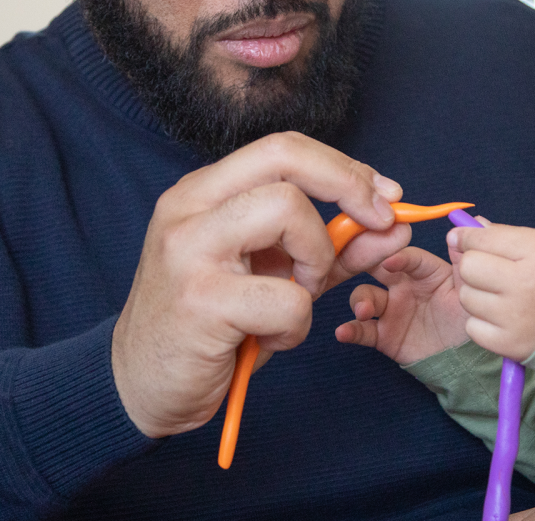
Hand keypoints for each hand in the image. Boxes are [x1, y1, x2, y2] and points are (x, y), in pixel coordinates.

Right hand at [111, 132, 410, 438]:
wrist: (142, 386)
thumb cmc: (211, 327)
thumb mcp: (271, 276)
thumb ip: (328, 247)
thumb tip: (393, 225)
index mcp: (202, 192)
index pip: (282, 148)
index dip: (343, 166)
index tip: (385, 194)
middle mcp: (189, 208)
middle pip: (285, 158)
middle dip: (348, 185)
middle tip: (378, 222)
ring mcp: (190, 250)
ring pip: (288, 211)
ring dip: (317, 260)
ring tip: (298, 297)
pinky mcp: (200, 300)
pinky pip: (287, 298)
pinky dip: (296, 326)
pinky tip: (268, 339)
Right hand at [334, 244, 469, 364]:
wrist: (465, 361)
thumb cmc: (468, 320)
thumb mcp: (469, 289)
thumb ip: (465, 258)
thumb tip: (475, 220)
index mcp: (424, 270)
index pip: (407, 256)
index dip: (397, 255)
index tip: (389, 261)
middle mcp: (403, 285)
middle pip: (376, 268)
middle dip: (363, 264)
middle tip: (354, 263)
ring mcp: (391, 309)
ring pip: (364, 297)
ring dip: (359, 300)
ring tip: (364, 311)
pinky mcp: (383, 335)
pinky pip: (362, 330)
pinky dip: (350, 330)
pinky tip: (343, 333)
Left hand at [448, 223, 534, 361]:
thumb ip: (505, 235)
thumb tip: (466, 228)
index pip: (482, 238)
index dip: (467, 236)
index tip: (463, 238)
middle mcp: (525, 284)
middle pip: (469, 267)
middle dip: (474, 266)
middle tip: (489, 273)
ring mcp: (515, 317)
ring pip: (467, 297)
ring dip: (478, 296)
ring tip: (501, 298)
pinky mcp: (509, 344)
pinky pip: (472, 327)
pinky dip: (482, 323)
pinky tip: (502, 319)